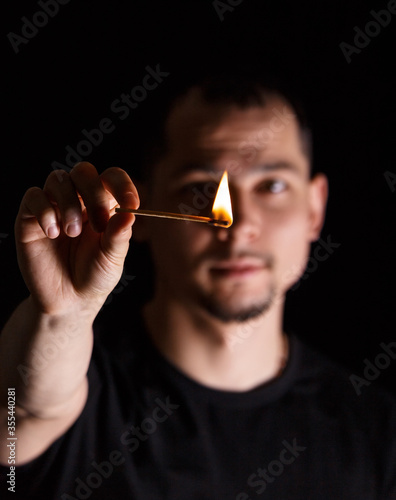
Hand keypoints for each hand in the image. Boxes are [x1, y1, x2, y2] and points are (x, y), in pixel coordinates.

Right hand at [14, 162, 138, 315]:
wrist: (68, 300)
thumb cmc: (95, 275)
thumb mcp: (112, 258)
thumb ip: (119, 235)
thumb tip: (130, 212)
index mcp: (104, 204)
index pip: (111, 178)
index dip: (122, 184)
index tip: (132, 202)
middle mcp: (79, 199)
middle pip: (84, 172)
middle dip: (93, 193)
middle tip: (99, 225)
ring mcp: (54, 206)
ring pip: (58, 179)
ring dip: (69, 204)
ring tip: (73, 233)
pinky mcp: (30, 217)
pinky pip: (33, 196)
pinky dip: (45, 211)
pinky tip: (53, 233)